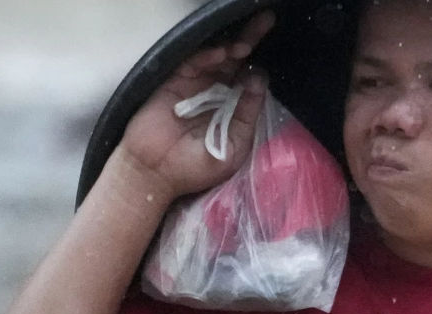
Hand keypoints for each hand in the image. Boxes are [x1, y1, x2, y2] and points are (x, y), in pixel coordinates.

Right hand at [118, 10, 276, 199]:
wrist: (156, 174)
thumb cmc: (195, 167)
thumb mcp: (234, 146)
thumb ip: (247, 115)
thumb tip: (258, 79)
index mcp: (233, 106)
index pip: (250, 78)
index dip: (260, 65)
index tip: (275, 52)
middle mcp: (216, 90)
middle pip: (237, 59)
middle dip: (251, 38)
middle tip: (266, 20)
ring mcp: (195, 84)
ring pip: (217, 57)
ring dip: (233, 47)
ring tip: (245, 45)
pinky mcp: (174, 80)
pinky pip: (193, 62)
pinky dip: (207, 55)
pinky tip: (221, 53)